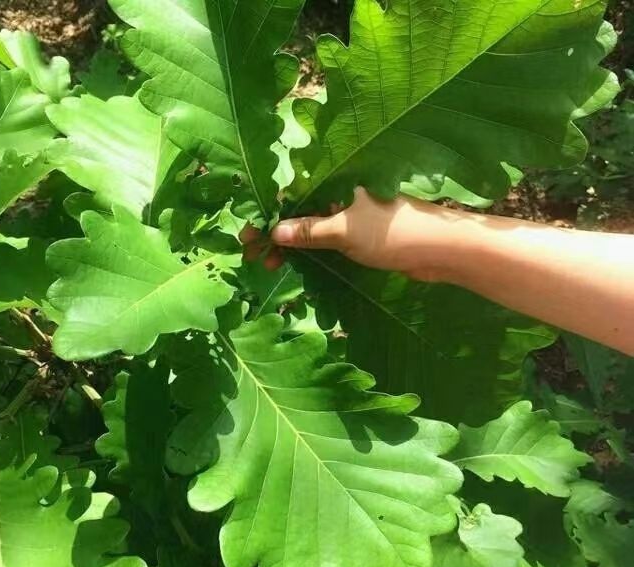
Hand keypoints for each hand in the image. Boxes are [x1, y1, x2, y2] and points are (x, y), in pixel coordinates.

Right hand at [242, 188, 473, 282]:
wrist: (440, 251)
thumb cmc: (393, 232)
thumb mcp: (344, 231)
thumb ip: (308, 231)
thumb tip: (273, 231)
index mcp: (337, 181)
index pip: (291, 194)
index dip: (266, 214)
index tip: (246, 234)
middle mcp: (341, 193)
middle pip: (297, 210)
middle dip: (273, 231)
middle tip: (251, 254)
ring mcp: (350, 214)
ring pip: (310, 226)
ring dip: (289, 243)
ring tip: (269, 264)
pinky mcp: (359, 234)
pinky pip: (325, 239)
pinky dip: (308, 250)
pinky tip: (293, 262)